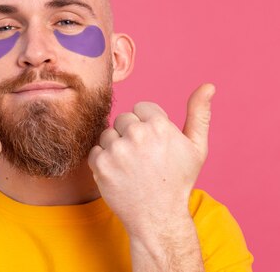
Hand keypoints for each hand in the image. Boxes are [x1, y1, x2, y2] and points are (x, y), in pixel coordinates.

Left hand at [87, 83, 215, 237]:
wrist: (158, 217)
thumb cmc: (178, 180)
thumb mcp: (196, 147)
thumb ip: (199, 114)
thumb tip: (208, 86)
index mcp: (159, 125)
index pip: (141, 108)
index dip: (148, 125)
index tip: (155, 144)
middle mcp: (137, 134)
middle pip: (123, 119)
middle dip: (131, 134)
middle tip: (144, 158)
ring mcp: (116, 150)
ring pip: (108, 134)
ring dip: (116, 147)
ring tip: (132, 167)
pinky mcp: (100, 164)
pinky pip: (96, 151)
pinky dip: (104, 162)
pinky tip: (119, 174)